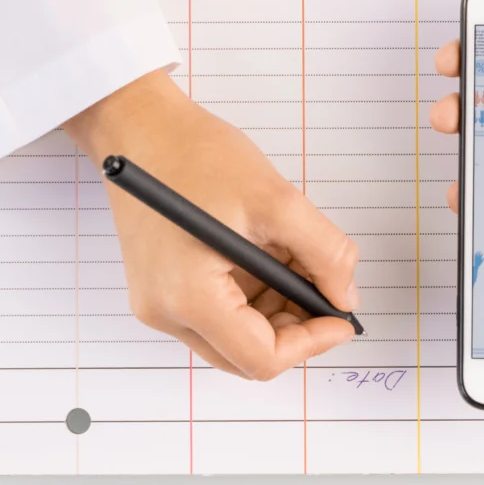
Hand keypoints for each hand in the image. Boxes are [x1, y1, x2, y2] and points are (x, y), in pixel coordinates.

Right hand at [64, 70, 359, 379]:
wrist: (138, 126)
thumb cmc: (194, 154)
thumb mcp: (277, 200)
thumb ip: (324, 254)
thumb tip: (344, 297)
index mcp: (188, 298)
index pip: (261, 358)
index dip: (312, 343)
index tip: (340, 318)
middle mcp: (166, 312)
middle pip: (246, 356)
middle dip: (294, 328)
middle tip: (323, 290)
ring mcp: (159, 303)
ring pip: (234, 337)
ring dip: (275, 310)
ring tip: (291, 259)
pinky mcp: (160, 289)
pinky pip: (216, 313)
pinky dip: (251, 296)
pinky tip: (266, 257)